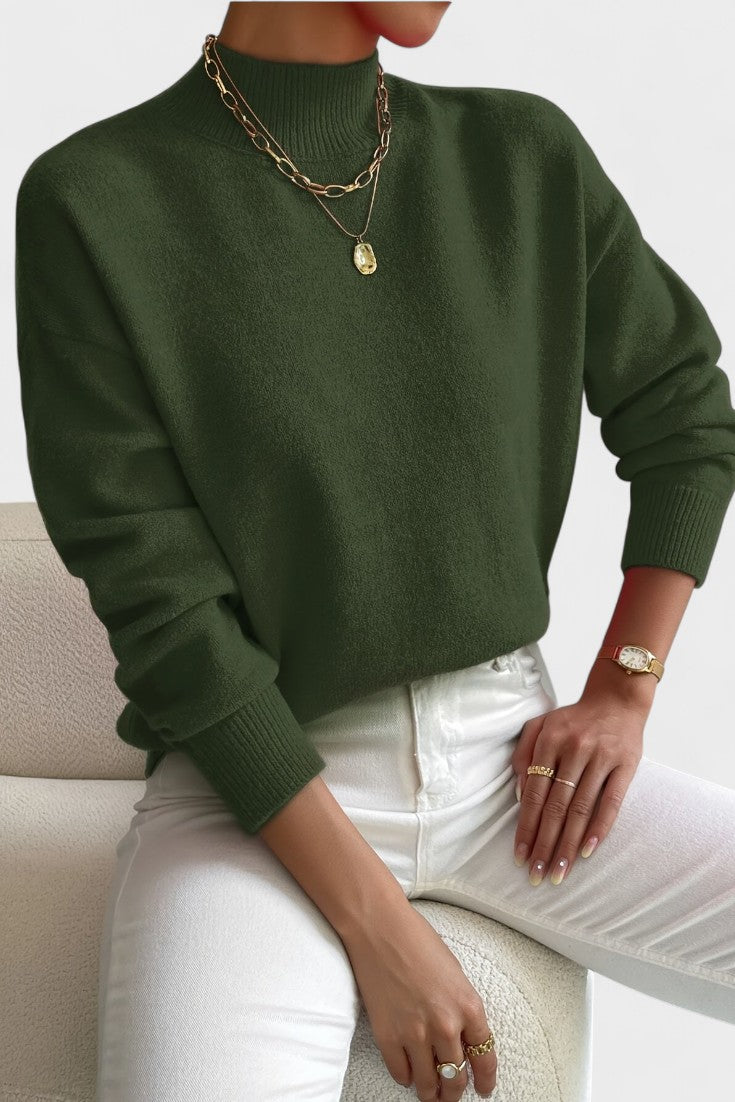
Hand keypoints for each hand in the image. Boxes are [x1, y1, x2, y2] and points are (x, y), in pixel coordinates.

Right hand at [340, 900, 497, 1099]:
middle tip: (452, 1095)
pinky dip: (405, 1077)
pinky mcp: (387, 1036)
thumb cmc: (418, 941)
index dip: (486, 1080)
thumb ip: (462, 1008)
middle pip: (456, 1077)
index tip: (484, 1090)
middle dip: (455, 1091)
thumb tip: (463, 1038)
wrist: (380, 927)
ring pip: (428, 1083)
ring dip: (430, 1093)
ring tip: (430, 1094)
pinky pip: (400, 1073)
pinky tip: (408, 1073)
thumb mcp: (455, 974)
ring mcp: (415, 1033)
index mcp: (469, 1006)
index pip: (485, 1058)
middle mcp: (446, 1025)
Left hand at [510, 677, 650, 884]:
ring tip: (559, 871)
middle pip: (556, 806)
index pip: (533, 793)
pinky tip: (589, 851)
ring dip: (569, 844)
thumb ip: (522, 753)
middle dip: (544, 844)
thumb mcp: (540, 724)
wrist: (617, 698)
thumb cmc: (574, 718)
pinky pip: (611, 802)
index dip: (526, 826)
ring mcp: (601, 757)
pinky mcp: (625, 765)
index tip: (520, 855)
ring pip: (581, 809)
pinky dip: (600, 828)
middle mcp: (574, 749)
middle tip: (537, 874)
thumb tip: (517, 794)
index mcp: (549, 741)